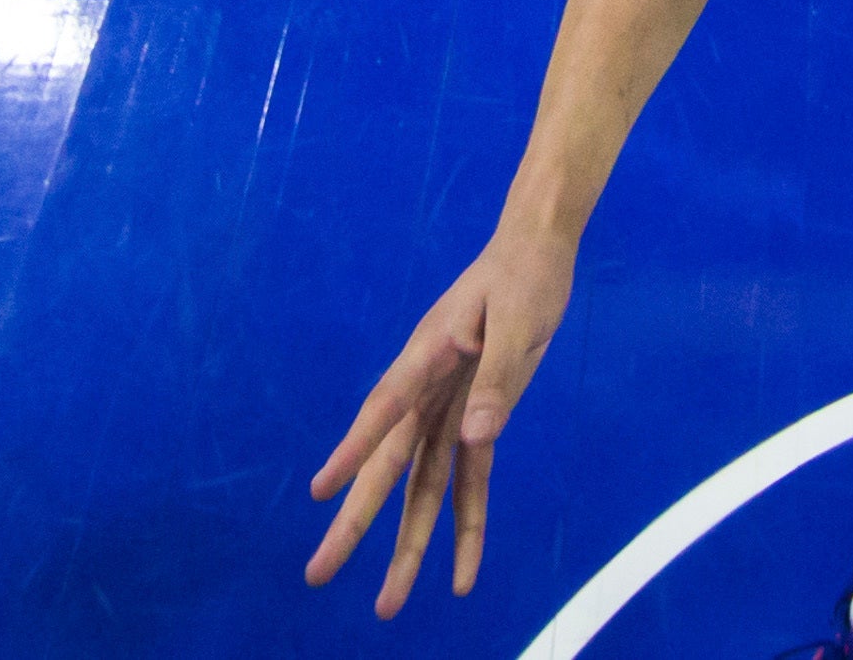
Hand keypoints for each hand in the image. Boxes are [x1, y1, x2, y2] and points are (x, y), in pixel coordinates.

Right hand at [306, 231, 574, 616]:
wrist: (535, 249)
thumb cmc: (522, 274)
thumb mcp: (519, 319)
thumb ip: (498, 379)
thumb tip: (476, 437)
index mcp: (427, 357)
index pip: (385, 409)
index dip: (354, 449)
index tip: (321, 490)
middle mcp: (426, 391)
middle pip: (388, 466)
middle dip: (356, 522)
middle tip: (317, 574)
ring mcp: (447, 408)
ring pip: (420, 487)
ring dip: (406, 543)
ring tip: (388, 604)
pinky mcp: (478, 417)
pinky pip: (469, 480)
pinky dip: (467, 524)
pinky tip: (462, 572)